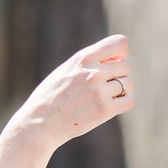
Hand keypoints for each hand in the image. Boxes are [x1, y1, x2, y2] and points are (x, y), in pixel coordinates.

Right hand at [6, 36, 135, 152]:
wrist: (39, 124)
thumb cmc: (50, 98)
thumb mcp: (65, 70)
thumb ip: (87, 62)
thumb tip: (117, 58)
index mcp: (83, 58)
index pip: (120, 43)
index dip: (120, 54)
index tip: (112, 64)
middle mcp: (92, 72)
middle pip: (126, 67)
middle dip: (119, 76)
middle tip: (104, 88)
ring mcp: (99, 91)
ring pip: (128, 85)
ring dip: (121, 92)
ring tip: (104, 99)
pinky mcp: (104, 110)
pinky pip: (129, 101)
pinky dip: (124, 103)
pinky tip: (110, 107)